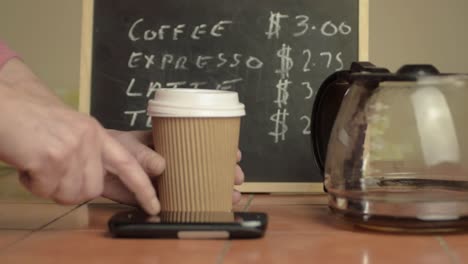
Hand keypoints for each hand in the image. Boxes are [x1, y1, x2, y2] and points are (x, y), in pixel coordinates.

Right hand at [0, 59, 159, 214]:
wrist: (5, 103)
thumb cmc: (32, 118)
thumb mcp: (71, 130)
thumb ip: (88, 154)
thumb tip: (95, 183)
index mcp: (96, 133)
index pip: (127, 164)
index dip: (142, 186)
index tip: (154, 204)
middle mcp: (88, 140)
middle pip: (91, 190)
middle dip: (69, 189)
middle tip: (50, 172)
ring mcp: (71, 148)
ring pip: (69, 194)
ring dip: (49, 187)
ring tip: (37, 162)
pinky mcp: (51, 158)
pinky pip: (45, 190)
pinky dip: (32, 183)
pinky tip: (27, 162)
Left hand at [105, 130, 244, 204]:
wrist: (94, 164)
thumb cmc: (114, 146)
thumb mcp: (130, 144)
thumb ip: (145, 154)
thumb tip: (162, 165)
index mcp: (171, 144)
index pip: (201, 144)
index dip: (220, 149)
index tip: (235, 155)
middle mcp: (173, 161)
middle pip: (205, 166)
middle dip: (224, 172)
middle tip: (238, 178)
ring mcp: (167, 180)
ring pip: (196, 185)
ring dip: (214, 190)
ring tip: (231, 196)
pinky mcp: (157, 196)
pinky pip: (177, 202)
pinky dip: (190, 207)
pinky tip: (204, 208)